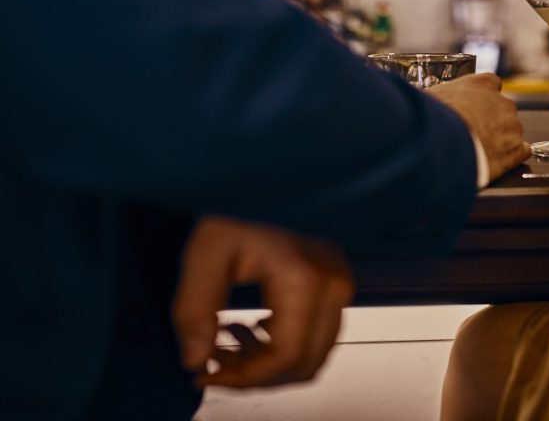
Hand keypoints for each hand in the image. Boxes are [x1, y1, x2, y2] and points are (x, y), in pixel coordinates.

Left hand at [173, 216, 353, 387]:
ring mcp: (341, 284)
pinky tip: (251, 329)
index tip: (204, 373)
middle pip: (304, 364)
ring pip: (313, 356)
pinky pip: (317, 338)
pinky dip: (284, 347)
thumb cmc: (234, 205)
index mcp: (306, 277)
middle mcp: (334, 283)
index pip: (286, 356)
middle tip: (213, 364)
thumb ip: (195, 308)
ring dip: (269, 364)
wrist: (259, 182)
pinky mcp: (338, 286)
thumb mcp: (204, 251)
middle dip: (255, 376)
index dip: (244, 378)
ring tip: (228, 344)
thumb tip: (196, 358)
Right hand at [429, 73, 531, 182]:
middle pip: (503, 110)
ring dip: (499, 140)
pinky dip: (511, 157)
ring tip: (480, 150)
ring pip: (511, 131)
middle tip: (473, 133)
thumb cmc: (432, 119)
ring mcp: (512, 126)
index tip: (476, 105)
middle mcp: (501, 101)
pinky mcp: (515, 150)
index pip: (492, 84)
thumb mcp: (429, 98)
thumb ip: (438, 99)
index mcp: (481, 84)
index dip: (484, 97)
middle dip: (491, 121)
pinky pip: (521, 151)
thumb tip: (424, 103)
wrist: (442, 143)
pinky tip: (497, 161)